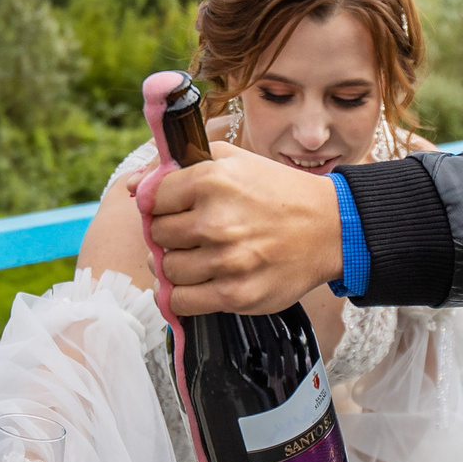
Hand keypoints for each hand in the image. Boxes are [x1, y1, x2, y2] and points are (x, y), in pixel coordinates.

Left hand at [137, 143, 344, 315]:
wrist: (330, 228)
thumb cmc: (275, 192)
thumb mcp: (231, 160)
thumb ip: (176, 166)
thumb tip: (133, 186)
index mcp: (211, 179)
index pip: (150, 199)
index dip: (160, 205)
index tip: (176, 209)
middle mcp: (216, 221)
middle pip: (157, 235)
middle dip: (170, 235)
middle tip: (193, 234)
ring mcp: (226, 261)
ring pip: (166, 269)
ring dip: (177, 265)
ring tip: (201, 256)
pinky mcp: (236, 296)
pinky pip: (180, 301)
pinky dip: (180, 295)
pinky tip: (196, 282)